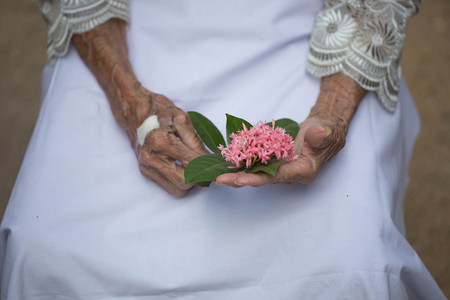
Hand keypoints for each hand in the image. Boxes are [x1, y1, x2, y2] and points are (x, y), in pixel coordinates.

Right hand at [72, 19, 206, 195]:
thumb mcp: (181, 118)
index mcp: (160, 141)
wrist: (133, 110)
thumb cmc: (158, 111)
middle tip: (210, 168)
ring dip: (191, 182)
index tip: (218, 164)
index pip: (193, 163)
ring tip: (198, 168)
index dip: (209, 165)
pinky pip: (168, 186)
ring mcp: (146, 166)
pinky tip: (185, 168)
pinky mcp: (145, 171)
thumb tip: (210, 159)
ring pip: (178, 189)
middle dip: (201, 177)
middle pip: (186, 182)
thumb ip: (196, 140)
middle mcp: (151, 157)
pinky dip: (180, 181)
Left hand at [216, 73, 366, 186]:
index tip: (241, 179)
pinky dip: (242, 164)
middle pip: (264, 179)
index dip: (259, 177)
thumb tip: (317, 133)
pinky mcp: (275, 161)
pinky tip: (226, 162)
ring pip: (257, 173)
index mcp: (304, 170)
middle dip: (242, 180)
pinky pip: (256, 164)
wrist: (325, 129)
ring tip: (217, 176)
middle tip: (220, 180)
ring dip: (237, 175)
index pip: (279, 176)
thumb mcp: (329, 130)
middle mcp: (290, 174)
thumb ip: (323, 134)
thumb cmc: (328, 130)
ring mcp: (282, 168)